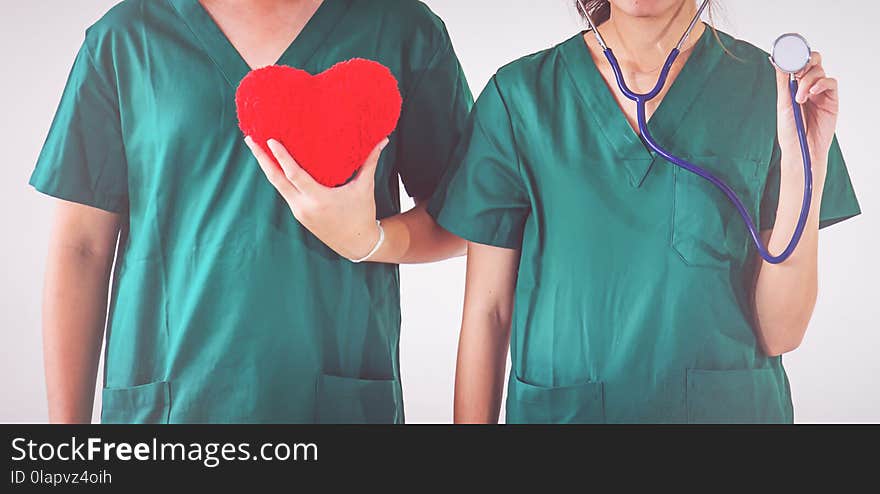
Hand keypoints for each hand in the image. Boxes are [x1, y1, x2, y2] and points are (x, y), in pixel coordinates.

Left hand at [245, 136, 389, 259]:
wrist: (357, 244)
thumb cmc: (362, 214)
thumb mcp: (365, 188)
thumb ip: (370, 162)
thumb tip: (383, 140)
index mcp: (319, 199)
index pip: (294, 174)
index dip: (281, 157)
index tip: (270, 140)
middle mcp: (304, 206)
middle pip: (276, 179)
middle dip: (261, 159)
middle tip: (249, 139)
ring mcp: (299, 211)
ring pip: (277, 186)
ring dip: (266, 167)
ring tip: (256, 148)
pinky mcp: (299, 215)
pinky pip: (284, 192)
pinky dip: (277, 177)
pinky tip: (273, 165)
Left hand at [773, 51, 838, 176]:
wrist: (800, 149)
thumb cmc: (790, 129)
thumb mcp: (783, 103)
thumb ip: (783, 82)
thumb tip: (779, 61)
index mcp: (793, 85)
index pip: (797, 63)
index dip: (795, 56)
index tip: (787, 55)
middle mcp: (808, 85)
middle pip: (812, 61)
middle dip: (804, 62)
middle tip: (796, 73)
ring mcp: (820, 91)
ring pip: (819, 70)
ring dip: (808, 81)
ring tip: (799, 98)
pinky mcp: (831, 99)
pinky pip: (831, 82)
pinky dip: (821, 84)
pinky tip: (811, 94)